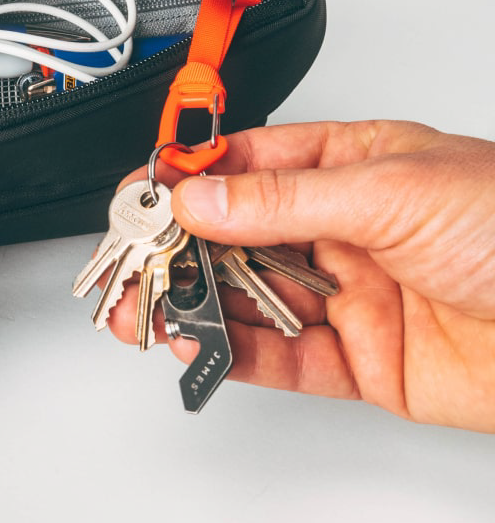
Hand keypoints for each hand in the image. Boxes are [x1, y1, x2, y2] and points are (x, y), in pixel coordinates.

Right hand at [108, 120, 494, 432]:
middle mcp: (344, 226)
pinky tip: (199, 342)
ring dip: (195, 301)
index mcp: (352, 165)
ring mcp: (350, 293)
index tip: (146, 190)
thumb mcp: (390, 191)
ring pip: (251, 296)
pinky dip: (236, 352)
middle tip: (133, 257)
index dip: (193, 175)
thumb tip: (202, 196)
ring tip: (146, 307)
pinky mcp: (363, 360)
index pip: (250, 163)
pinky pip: (284, 357)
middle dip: (182, 246)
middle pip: (239, 233)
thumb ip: (283, 199)